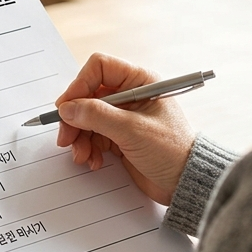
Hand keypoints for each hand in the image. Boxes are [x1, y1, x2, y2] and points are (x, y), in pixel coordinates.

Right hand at [55, 53, 196, 204]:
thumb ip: (98, 116)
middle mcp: (130, 95)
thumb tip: (68, 108)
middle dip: (75, 117)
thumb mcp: (133, 130)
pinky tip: (93, 161)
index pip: (99, 68)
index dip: (79, 85)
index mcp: (140, 82)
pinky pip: (93, 136)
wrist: (186, 183)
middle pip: (88, 95)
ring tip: (81, 155)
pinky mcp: (120, 137)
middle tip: (66, 138)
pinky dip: (88, 148)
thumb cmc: (172, 151)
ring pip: (87, 118)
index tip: (66, 107)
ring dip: (79, 137)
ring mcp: (124, 117)